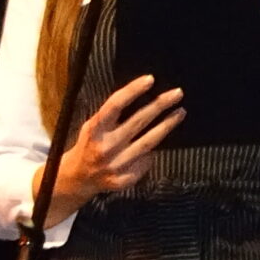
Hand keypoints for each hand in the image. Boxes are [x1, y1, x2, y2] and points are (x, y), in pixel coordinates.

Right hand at [54, 74, 183, 212]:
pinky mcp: (124, 179)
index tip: (150, 79)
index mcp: (94, 130)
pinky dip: (152, 153)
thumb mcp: (92, 126)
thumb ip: (111, 116)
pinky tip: (159, 145)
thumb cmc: (89, 145)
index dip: (133, 90)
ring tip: (180, 112)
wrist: (78, 178)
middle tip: (177, 93)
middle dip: (160, 105)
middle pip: (138, 121)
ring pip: (149, 142)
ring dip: (167, 125)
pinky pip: (146, 162)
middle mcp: (105, 147)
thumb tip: (140, 97)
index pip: (115, 105)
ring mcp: (116, 164)